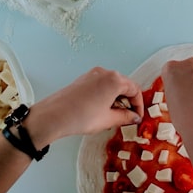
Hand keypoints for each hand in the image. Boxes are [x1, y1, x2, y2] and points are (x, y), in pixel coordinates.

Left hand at [28, 67, 143, 144]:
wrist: (53, 116)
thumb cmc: (79, 116)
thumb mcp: (108, 119)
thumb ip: (126, 117)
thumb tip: (134, 117)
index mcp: (114, 80)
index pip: (135, 90)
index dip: (138, 105)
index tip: (137, 116)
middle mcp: (104, 73)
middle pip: (124, 85)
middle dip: (128, 102)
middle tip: (128, 117)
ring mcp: (92, 75)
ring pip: (112, 85)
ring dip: (116, 99)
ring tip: (113, 116)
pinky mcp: (83, 80)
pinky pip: (101, 86)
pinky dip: (105, 96)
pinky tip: (101, 110)